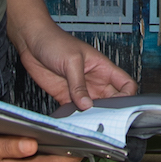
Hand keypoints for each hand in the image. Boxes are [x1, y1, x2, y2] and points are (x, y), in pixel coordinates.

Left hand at [14, 23, 136, 110]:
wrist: (32, 41)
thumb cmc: (55, 41)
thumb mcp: (71, 60)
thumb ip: (78, 84)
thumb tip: (87, 104)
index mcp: (102, 68)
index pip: (125, 84)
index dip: (128, 95)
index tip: (122, 105)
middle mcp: (94, 81)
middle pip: (111, 100)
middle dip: (109, 110)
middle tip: (102, 118)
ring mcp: (80, 89)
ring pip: (93, 108)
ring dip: (90, 116)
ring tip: (86, 120)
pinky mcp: (65, 96)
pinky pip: (74, 111)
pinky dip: (74, 117)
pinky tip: (72, 118)